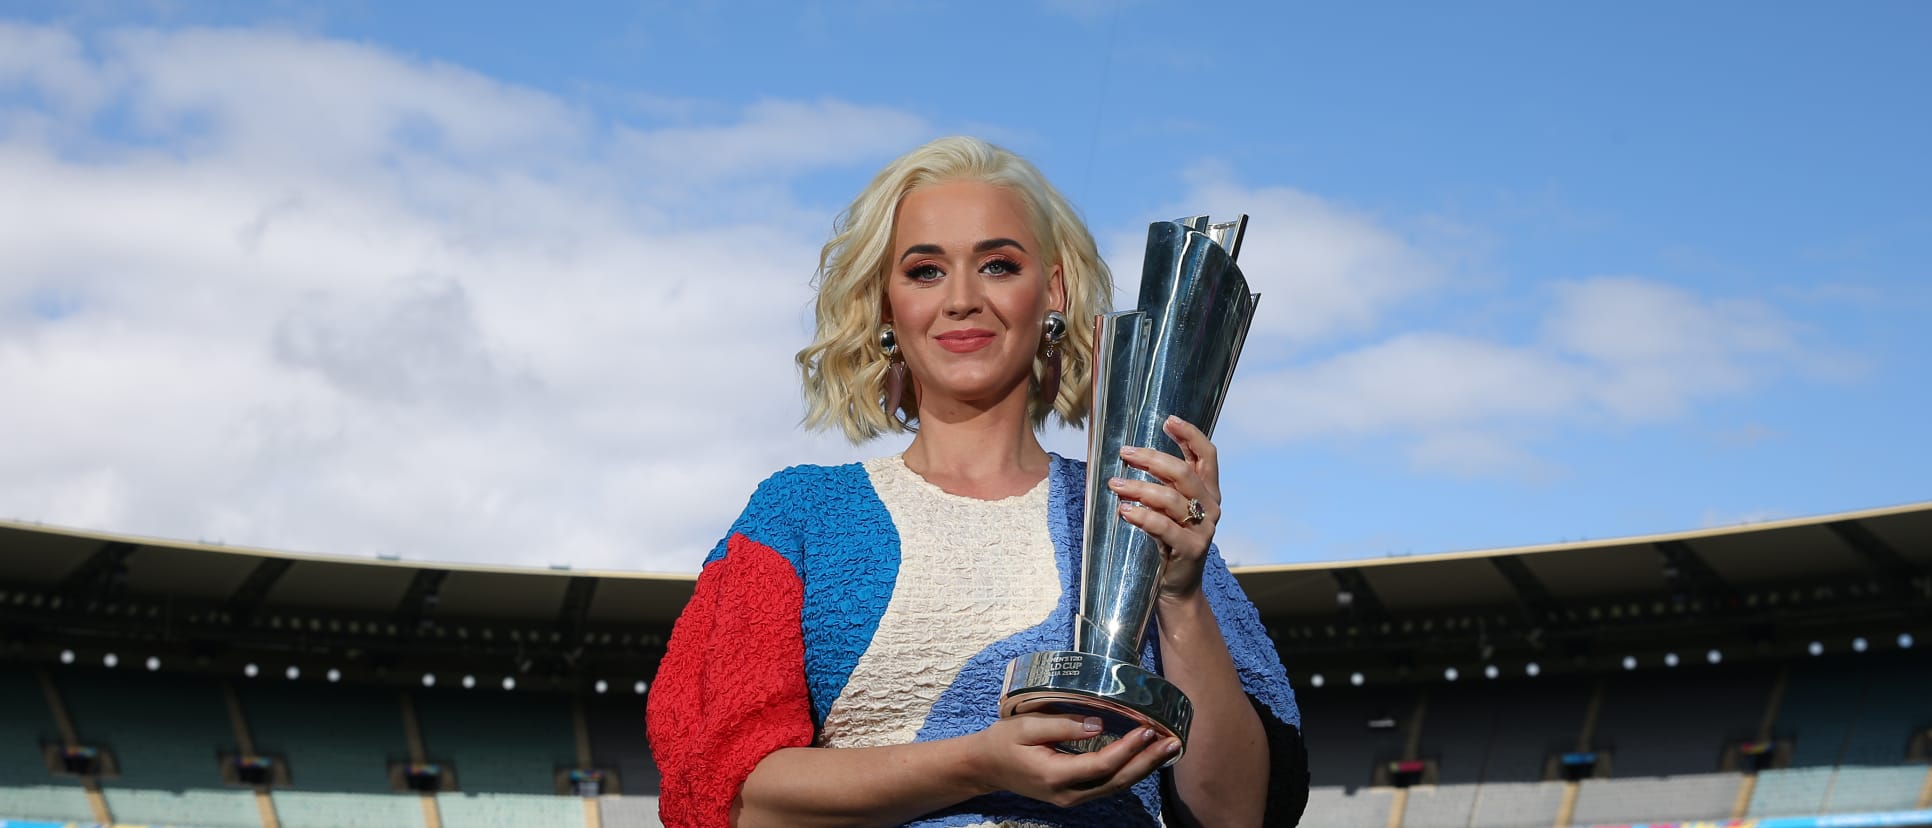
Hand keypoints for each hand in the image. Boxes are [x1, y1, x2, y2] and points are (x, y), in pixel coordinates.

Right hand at [968, 713, 1178, 808]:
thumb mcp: (1027, 726)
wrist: (985, 767)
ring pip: (1117, 786)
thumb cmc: (1003, 742)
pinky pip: (1109, 784)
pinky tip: (1145, 756)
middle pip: (1118, 781)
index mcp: (1055, 775)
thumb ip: (1063, 726)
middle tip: (1174, 741)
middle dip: (1148, 762)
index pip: (1102, 764)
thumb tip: (1099, 724)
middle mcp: (1068, 793)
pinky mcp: (1075, 794)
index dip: (1128, 748)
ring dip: (1144, 767)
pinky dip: (1130, 770)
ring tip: (1168, 747)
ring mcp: (1072, 797)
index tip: (1147, 728)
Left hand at [1111, 415, 1221, 601]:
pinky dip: (1142, 516)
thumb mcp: (1171, 510)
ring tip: (1114, 483)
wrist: (1178, 588)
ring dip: (1139, 488)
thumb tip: (1132, 454)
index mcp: (1209, 492)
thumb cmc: (1169, 542)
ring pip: (1171, 499)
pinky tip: (1124, 511)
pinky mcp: (1191, 549)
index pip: (1207, 455)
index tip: (1168, 420)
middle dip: (1152, 458)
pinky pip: (1164, 527)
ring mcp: (1203, 529)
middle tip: (1126, 452)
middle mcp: (1211, 508)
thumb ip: (1164, 485)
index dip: (1190, 435)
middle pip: (1184, 473)